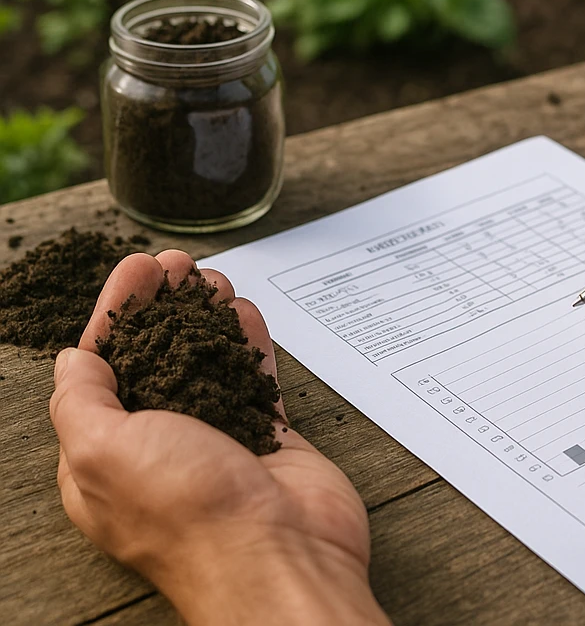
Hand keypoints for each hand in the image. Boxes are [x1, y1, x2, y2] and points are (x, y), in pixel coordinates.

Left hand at [49, 249, 390, 625]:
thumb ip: (82, 400)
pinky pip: (255, 376)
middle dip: (165, 305)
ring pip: (208, 360)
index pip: (104, 368)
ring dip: (207, 315)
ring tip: (212, 278)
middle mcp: (162, 446)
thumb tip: (72, 359)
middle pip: (159, 357)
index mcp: (108, 456)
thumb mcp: (104, 450)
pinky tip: (244, 311)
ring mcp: (219, 438)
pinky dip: (248, 340)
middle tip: (179, 264)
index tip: (136, 269)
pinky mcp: (268, 435)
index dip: (117, 313)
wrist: (279, 554)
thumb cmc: (189, 514)